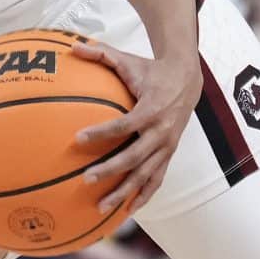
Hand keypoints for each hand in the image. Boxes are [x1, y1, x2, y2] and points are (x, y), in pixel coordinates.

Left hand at [73, 41, 202, 215]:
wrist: (187, 79)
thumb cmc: (151, 71)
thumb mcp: (128, 60)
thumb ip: (100, 54)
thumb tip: (72, 46)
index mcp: (151, 109)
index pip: (124, 125)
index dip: (102, 133)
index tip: (78, 139)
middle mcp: (161, 132)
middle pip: (134, 157)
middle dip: (110, 170)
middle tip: (86, 179)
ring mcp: (167, 146)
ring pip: (145, 175)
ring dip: (124, 192)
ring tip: (100, 207)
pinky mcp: (169, 155)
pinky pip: (157, 180)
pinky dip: (143, 196)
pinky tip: (127, 212)